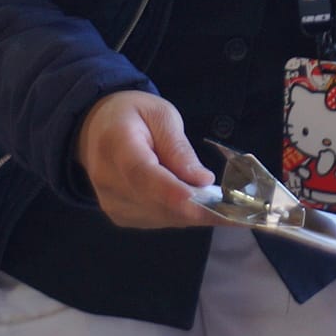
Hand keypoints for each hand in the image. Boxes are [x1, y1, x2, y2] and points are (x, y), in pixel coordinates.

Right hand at [75, 89, 217, 228]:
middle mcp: (108, 180)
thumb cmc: (132, 115)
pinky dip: (183, 214)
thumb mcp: (161, 115)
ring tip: (227, 203)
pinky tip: (201, 203)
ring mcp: (112, 203)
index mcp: (116, 144)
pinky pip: (159, 220)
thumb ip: (179, 148)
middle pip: (156, 202)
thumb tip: (202, 180)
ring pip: (162, 217)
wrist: (96, 130)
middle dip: (201, 207)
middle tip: (240, 207)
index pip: (142, 174)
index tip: (203, 199)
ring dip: (196, 213)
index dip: (172, 191)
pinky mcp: (121, 216)